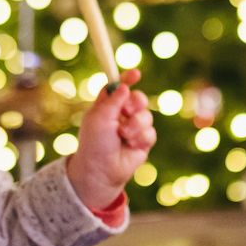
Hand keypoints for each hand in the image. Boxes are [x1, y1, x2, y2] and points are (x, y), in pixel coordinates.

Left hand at [68, 69, 155, 209]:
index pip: (118, 87)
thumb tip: (124, 86)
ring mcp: (133, 128)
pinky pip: (151, 132)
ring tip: (124, 135)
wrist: (102, 170)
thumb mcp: (100, 118)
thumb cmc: (95, 143)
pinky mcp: (143, 141)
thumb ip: (113, 100)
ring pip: (147, 115)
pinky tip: (131, 145)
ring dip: (136, 124)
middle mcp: (120, 115)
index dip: (127, 79)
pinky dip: (141, 137)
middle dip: (136, 102)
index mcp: (106, 106)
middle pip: (138, 98)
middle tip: (127, 110)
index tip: (136, 74)